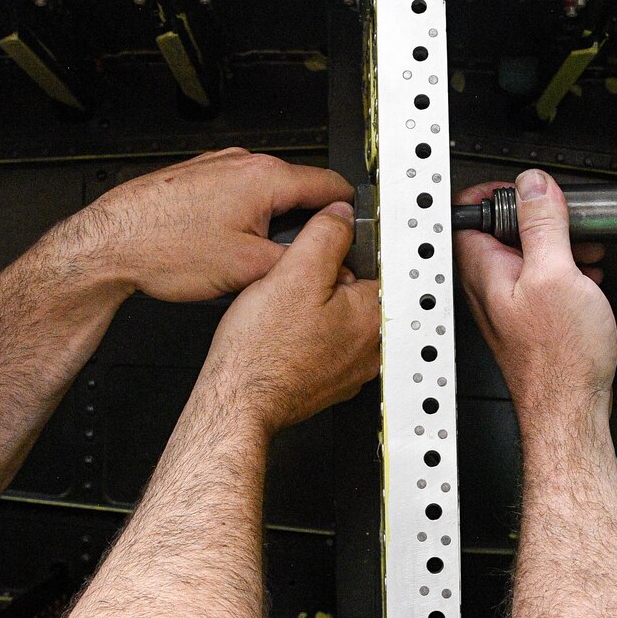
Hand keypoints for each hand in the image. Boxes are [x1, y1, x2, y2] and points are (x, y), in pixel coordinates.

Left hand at [75, 149, 354, 301]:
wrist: (108, 244)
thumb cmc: (164, 248)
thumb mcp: (248, 269)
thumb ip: (299, 263)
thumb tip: (326, 267)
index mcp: (266, 177)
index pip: (332, 186)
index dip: (350, 215)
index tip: (355, 235)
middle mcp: (244, 163)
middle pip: (299, 192)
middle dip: (306, 225)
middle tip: (299, 261)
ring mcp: (219, 168)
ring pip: (266, 197)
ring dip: (271, 225)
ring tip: (253, 261)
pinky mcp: (198, 179)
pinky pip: (238, 198)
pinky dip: (243, 220)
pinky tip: (223, 249)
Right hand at [199, 202, 379, 432]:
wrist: (238, 400)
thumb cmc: (261, 350)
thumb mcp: (293, 271)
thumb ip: (325, 235)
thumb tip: (341, 217)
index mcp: (373, 316)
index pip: (378, 265)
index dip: (344, 253)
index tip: (322, 257)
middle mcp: (372, 348)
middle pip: (359, 293)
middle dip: (329, 283)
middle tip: (295, 289)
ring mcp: (352, 370)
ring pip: (341, 320)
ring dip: (318, 311)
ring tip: (286, 314)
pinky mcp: (330, 383)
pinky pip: (326, 347)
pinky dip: (309, 338)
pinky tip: (284, 337)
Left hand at [455, 170, 616, 425]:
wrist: (570, 408)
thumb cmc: (559, 357)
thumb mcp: (557, 273)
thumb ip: (541, 224)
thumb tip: (533, 185)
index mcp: (483, 269)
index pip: (470, 211)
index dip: (500, 191)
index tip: (530, 188)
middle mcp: (487, 285)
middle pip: (503, 229)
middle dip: (539, 217)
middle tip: (566, 219)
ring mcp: (507, 303)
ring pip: (526, 254)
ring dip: (557, 244)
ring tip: (584, 248)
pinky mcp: (528, 318)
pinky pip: (540, 278)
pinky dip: (563, 269)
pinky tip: (586, 276)